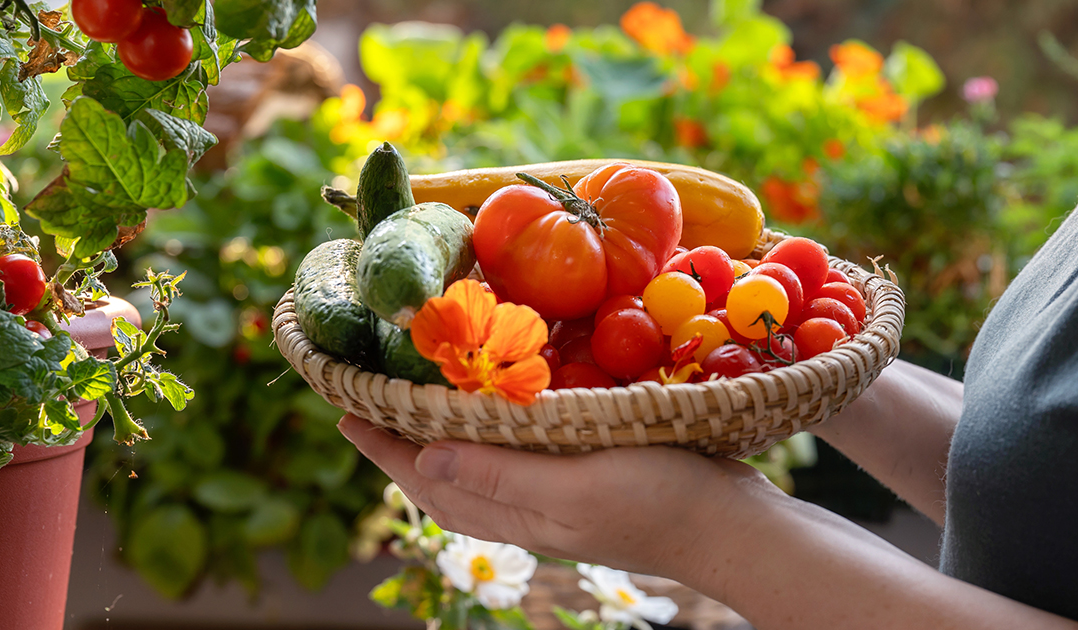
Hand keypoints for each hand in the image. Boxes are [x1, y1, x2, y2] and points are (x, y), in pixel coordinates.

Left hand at [338, 414, 784, 578]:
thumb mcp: (576, 487)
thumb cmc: (660, 501)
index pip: (430, 481)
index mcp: (517, 512)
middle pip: (444, 479)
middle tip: (366, 403)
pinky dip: (487, 438)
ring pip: (477, 471)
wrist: (733, 526)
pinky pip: (513, 459)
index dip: (384, 448)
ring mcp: (555, 498)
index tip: (344, 410)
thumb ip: (501, 475)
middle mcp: (527, 509)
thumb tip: (422, 458)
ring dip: (438, 441)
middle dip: (399, 445)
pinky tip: (496, 415)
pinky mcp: (583, 478)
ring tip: (413, 410)